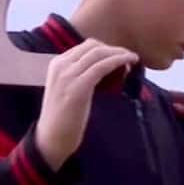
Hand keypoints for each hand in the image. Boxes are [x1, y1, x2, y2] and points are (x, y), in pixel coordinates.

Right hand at [35, 39, 138, 169]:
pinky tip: (129, 63)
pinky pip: (102, 67)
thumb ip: (80, 76)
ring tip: (133, 59)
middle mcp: (61, 65)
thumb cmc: (63, 118)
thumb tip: (106, 68)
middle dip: (114, 49)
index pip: (86, 46)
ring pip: (99, 54)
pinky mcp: (78, 87)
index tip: (120, 56)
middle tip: (129, 58)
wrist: (50, 139)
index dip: (107, 48)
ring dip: (119, 54)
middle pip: (93, 46)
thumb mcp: (68, 89)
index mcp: (57, 63)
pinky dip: (118, 61)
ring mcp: (68, 75)